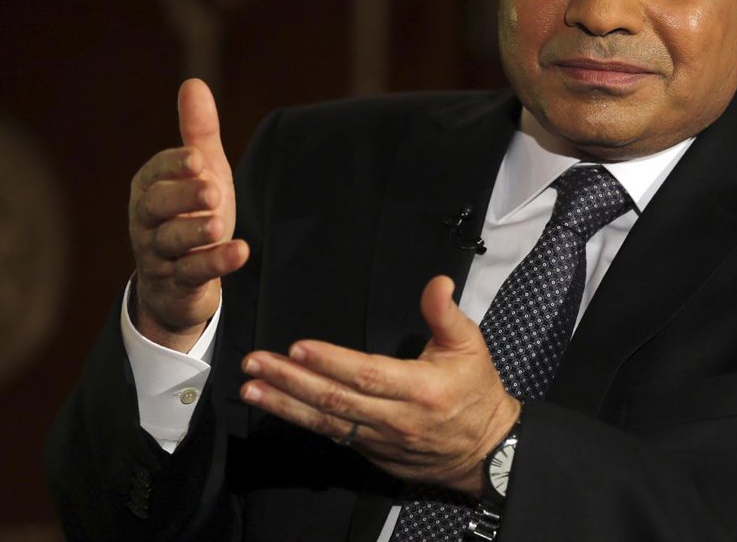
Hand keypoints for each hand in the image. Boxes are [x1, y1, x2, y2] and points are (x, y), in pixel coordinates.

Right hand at [128, 78, 248, 350]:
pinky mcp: (177, 284)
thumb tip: (193, 83)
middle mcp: (147, 220)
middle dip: (182, 197)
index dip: (176, 166)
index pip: (157, 172)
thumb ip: (197, 134)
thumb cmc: (190, 214)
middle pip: (156, 207)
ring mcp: (159, 255)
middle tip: (212, 190)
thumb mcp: (200, 173)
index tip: (198, 159)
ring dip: (194, 232)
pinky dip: (215, 264)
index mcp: (149, 187)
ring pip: (170, 242)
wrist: (181, 282)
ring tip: (219, 223)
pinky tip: (240, 251)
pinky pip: (192, 274)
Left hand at [239, 276, 520, 495]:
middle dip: (290, 380)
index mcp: (420, 388)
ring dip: (285, 404)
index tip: (298, 347)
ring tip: (251, 388)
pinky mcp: (372, 453)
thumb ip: (446, 314)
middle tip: (255, 363)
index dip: (331, 362)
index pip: (367, 374)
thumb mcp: (470, 346)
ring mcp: (381, 440)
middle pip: (335, 399)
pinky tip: (277, 406)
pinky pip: (333, 435)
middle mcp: (395, 418)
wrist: (485, 450)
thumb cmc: (476, 390)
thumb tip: (436, 282)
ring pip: (326, 422)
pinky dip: (302, 421)